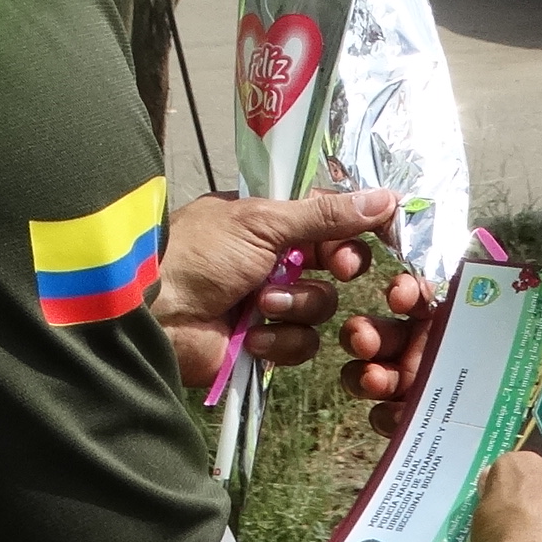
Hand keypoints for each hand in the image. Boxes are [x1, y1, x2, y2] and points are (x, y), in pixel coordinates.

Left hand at [152, 188, 429, 389]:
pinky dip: (281, 341)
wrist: (155, 313)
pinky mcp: (264, 343)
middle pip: (335, 264)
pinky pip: (301, 344)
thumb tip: (387, 197)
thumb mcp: (264, 222)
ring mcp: (269, 303)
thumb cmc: (201, 253)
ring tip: (261, 305)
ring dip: (297, 306)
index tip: (380, 233)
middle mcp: (273, 260)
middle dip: (336, 267)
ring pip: (322, 307)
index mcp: (269, 222)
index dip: (353, 229)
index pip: (329, 220)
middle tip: (333, 267)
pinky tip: (253, 337)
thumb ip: (326, 214)